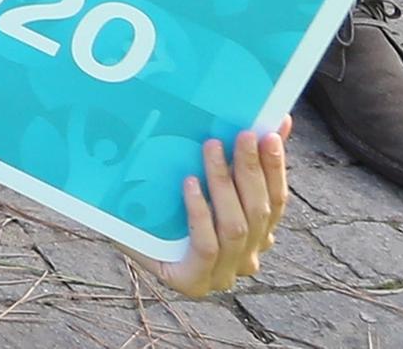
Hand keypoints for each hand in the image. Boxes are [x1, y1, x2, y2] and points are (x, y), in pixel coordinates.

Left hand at [147, 123, 289, 297]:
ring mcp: (223, 273)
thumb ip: (236, 159)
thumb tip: (268, 121)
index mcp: (258, 235)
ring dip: (225, 183)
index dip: (277, 167)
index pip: (277, 200)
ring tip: (212, 147)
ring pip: (236, 226)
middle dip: (252, 169)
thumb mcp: (203, 179)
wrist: (126, 237)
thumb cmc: (168, 206)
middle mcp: (247, 257)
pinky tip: (190, 183)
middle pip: (260, 211)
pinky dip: (200, 212)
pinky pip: (207, 245)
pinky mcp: (194, 281)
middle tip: (243, 134)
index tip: (272, 131)